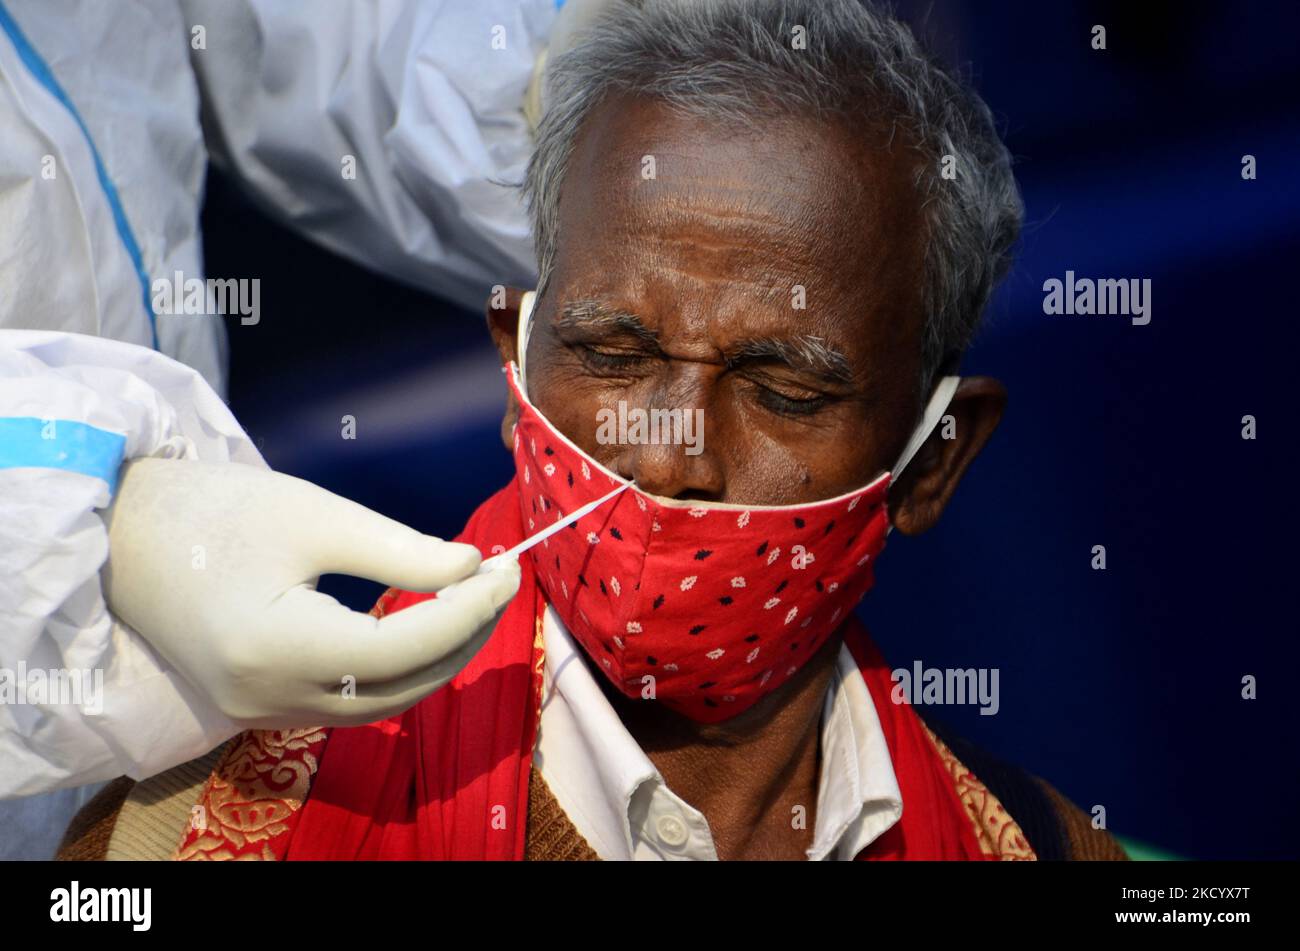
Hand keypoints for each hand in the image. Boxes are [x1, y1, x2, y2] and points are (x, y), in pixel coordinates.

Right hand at [101, 458, 519, 727]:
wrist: (119, 533)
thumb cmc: (212, 509)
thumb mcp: (314, 514)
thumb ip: (400, 550)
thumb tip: (472, 568)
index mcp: (277, 647)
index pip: (403, 649)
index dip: (467, 612)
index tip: (507, 569)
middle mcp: (269, 698)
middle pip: (399, 690)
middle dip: (462, 639)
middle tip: (499, 584)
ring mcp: (260, 712)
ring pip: (377, 704)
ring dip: (433, 659)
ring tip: (470, 603)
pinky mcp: (257, 706)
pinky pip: (347, 701)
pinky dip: (394, 669)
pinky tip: (420, 625)